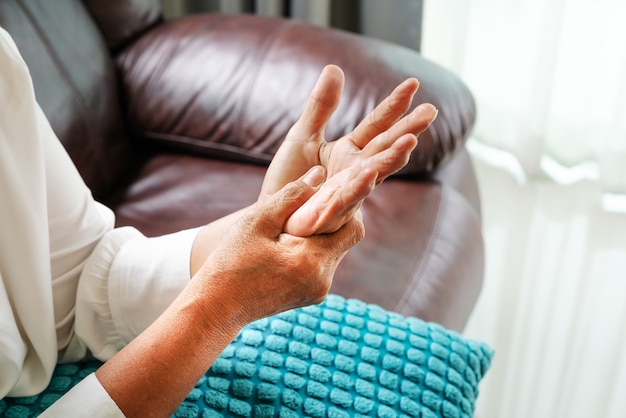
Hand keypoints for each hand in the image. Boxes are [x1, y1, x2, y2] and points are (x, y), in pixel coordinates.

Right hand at [194, 166, 364, 323]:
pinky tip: (290, 243)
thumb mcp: (257, 222)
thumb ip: (291, 196)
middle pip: (346, 239)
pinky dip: (313, 249)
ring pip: (335, 250)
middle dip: (333, 219)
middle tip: (310, 204)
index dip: (346, 206)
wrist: (218, 307)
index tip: (329, 192)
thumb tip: (319, 174)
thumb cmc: (231, 262)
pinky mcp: (312, 295)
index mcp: (311, 260)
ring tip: (295, 225)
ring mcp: (319, 290)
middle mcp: (323, 279)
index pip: (353, 227)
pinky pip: (323, 264)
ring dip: (322, 234)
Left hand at [260, 65, 437, 235]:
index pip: (377, 124)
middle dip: (408, 130)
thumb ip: (321, 106)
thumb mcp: (303, 135)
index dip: (394, 105)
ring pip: (375, 174)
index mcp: (350, 151)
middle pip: (385, 147)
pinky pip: (347, 198)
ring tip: (409, 141)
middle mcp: (355, 171)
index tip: (413, 83)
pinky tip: (370, 171)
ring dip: (392, 159)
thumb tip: (335, 68)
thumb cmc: (289, 177)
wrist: (274, 212)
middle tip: (430, 111)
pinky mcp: (332, 211)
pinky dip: (360, 186)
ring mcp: (348, 191)